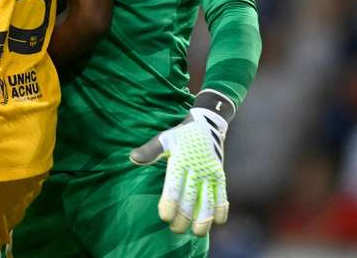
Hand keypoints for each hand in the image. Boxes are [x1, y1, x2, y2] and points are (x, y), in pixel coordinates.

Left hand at [129, 90, 233, 236]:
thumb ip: (149, 151)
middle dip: (183, 218)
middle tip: (175, 229)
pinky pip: (223, 196)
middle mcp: (196, 169)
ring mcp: (210, 174)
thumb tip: (132, 159)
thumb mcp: (164, 139)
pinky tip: (217, 222)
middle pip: (190, 200)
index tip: (165, 217)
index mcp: (180, 161)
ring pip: (209, 202)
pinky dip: (221, 210)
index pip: (174, 188)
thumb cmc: (180, 135)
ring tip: (196, 233)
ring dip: (203, 220)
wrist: (207, 124)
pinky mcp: (220, 176)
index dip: (169, 204)